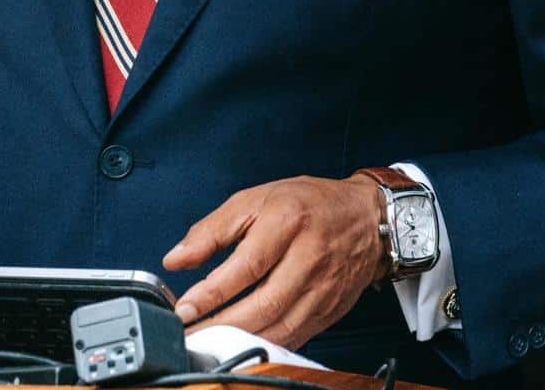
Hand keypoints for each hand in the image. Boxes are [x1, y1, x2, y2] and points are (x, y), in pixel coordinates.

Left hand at [163, 175, 387, 349]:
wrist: (368, 219)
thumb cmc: (310, 204)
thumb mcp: (256, 198)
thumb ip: (212, 229)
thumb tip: (176, 259)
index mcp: (288, 222)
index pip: (247, 265)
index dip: (213, 292)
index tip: (185, 307)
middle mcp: (308, 258)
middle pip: (263, 304)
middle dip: (221, 325)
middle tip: (189, 333)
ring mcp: (322, 289)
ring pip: (278, 328)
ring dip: (239, 341)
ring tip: (207, 345)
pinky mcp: (328, 311)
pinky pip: (293, 338)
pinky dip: (264, 346)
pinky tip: (241, 345)